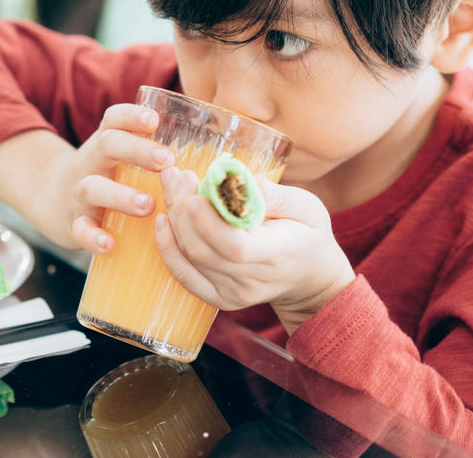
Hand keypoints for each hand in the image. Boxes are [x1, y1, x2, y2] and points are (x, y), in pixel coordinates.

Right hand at [34, 104, 177, 253]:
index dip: (132, 116)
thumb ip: (151, 151)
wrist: (51, 200)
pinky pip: (80, 229)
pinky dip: (93, 237)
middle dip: (136, 150)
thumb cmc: (104, 176)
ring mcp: (78, 193)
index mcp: (105, 143)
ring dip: (120, 196)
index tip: (154, 119)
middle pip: (106, 145)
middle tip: (166, 160)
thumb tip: (210, 151)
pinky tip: (109, 243)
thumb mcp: (118, 156)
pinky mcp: (72, 222)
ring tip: (148, 205)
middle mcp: (90, 162)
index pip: (113, 119)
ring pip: (92, 188)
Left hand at [154, 168, 354, 333]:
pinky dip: (168, 249)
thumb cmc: (308, 234)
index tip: (194, 194)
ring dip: (174, 219)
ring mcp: (233, 294)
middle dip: (183, 210)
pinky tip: (163, 220)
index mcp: (279, 255)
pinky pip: (185, 275)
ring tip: (172, 184)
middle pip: (205, 250)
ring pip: (191, 258)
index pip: (236, 247)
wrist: (308, 277)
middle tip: (177, 175)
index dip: (209, 224)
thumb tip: (247, 181)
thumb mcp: (308, 207)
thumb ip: (277, 197)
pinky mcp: (218, 298)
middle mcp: (252, 281)